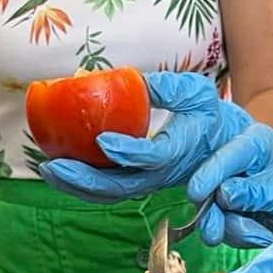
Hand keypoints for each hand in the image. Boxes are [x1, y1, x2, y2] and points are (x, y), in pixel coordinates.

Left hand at [39, 71, 249, 201]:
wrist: (223, 145)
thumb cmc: (209, 114)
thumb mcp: (195, 92)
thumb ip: (167, 87)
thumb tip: (134, 79)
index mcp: (179, 151)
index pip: (151, 157)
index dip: (127, 151)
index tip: (101, 139)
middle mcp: (161, 174)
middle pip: (121, 186)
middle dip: (84, 179)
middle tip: (54, 165)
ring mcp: (148, 182)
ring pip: (110, 194)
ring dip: (77, 187)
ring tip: (49, 171)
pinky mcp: (138, 183)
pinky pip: (108, 191)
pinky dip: (82, 186)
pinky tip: (60, 171)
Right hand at [186, 122, 272, 248]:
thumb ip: (252, 191)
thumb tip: (222, 194)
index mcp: (253, 143)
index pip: (222, 157)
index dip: (208, 175)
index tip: (198, 194)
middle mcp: (239, 163)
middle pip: (209, 186)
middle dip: (215, 213)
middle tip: (215, 232)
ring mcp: (234, 188)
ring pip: (214, 211)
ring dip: (234, 229)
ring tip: (261, 234)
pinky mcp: (234, 211)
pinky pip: (224, 227)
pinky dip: (241, 236)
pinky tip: (261, 235)